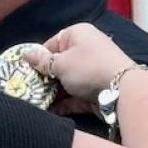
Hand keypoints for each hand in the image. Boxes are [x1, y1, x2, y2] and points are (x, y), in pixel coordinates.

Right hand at [21, 23, 135, 114]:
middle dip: (44, 79)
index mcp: (78, 34)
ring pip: (66, 82)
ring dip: (52, 93)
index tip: (26, 72)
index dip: (38, 58)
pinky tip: (49, 113)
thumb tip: (25, 54)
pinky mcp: (95, 90)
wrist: (122, 91)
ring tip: (35, 103)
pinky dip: (63, 104)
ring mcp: (92, 71)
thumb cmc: (88, 69)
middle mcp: (86, 50)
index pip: (52, 43)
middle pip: (59, 64)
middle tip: (28, 90)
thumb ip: (41, 61)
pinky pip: (75, 96)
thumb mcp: (60, 64)